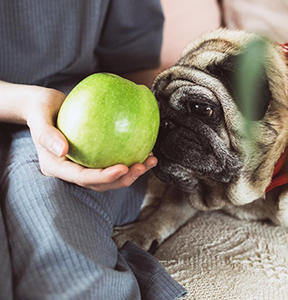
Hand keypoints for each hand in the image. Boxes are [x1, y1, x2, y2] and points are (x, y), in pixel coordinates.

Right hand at [26, 87, 156, 191]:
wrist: (44, 105)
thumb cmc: (40, 107)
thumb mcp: (38, 115)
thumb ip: (46, 133)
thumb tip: (62, 150)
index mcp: (57, 166)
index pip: (83, 177)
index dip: (104, 177)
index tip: (123, 167)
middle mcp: (71, 170)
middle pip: (100, 183)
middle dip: (123, 179)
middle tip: (142, 166)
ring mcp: (83, 165)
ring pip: (110, 176)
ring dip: (132, 172)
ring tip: (151, 160)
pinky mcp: (94, 157)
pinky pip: (113, 160)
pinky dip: (130, 158)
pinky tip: (147, 149)